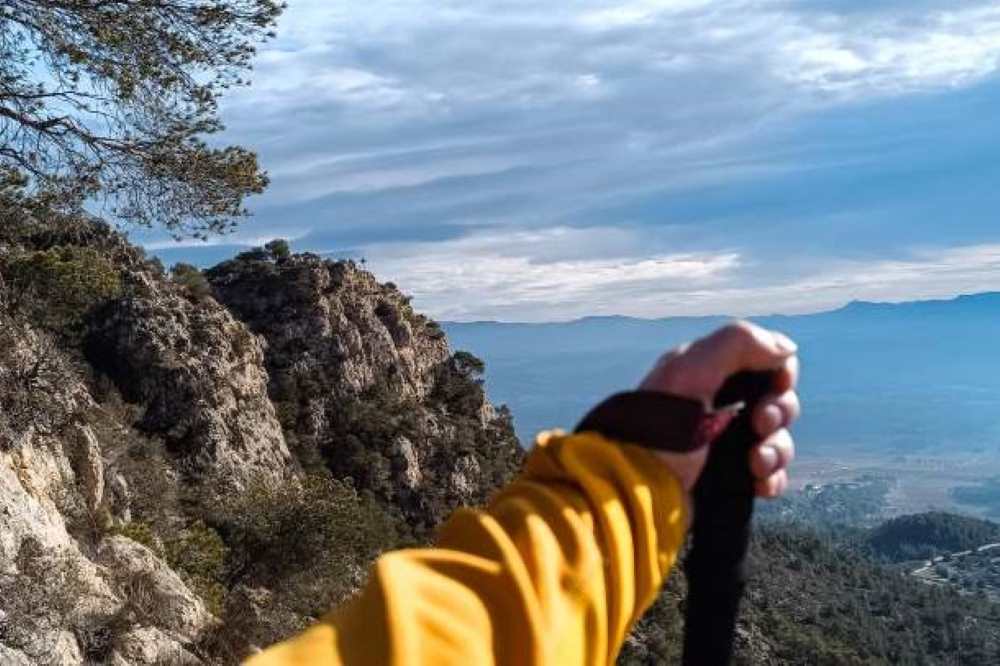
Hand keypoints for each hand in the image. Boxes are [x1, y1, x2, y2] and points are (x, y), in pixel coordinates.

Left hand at [639, 321, 799, 496]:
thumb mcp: (688, 375)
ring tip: (755, 463)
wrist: (635, 494)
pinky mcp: (728, 476)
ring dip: (776, 450)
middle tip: (758, 425)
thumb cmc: (656, 433)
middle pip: (776, 399)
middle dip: (778, 412)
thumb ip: (736, 345)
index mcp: (705, 372)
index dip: (780, 373)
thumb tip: (785, 348)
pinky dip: (771, 477)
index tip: (774, 388)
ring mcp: (723, 441)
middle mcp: (716, 403)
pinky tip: (758, 484)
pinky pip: (769, 472)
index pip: (763, 360)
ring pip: (776, 437)